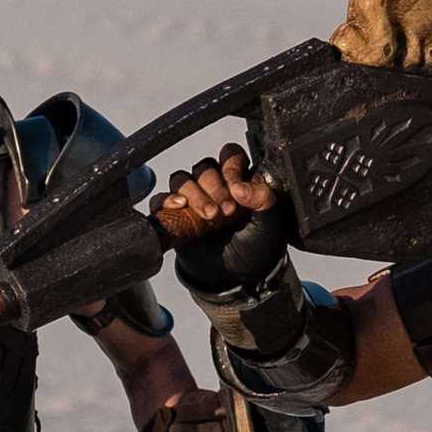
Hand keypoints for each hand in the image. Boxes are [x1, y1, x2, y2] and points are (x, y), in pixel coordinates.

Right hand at [156, 145, 289, 293]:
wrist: (237, 276)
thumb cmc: (256, 245)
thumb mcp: (271, 222)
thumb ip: (264, 198)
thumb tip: (241, 188)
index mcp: (239, 179)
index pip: (230, 156)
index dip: (231, 168)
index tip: (238, 192)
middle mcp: (215, 185)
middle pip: (204, 168)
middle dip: (215, 188)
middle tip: (227, 212)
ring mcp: (193, 199)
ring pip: (182, 179)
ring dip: (194, 194)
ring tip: (209, 216)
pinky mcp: (175, 215)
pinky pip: (160, 199)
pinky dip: (166, 200)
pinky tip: (180, 208)